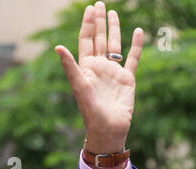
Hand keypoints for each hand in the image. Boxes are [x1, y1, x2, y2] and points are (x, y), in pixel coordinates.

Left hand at [55, 2, 143, 153]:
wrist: (107, 129)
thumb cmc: (90, 110)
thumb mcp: (79, 86)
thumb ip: (70, 66)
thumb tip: (56, 47)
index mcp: (86, 68)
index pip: (86, 41)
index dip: (87, 25)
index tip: (89, 9)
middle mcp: (99, 67)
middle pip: (99, 39)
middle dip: (98, 22)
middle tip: (99, 4)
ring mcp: (114, 72)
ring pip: (114, 45)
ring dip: (114, 29)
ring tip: (113, 13)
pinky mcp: (128, 78)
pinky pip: (133, 58)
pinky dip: (136, 45)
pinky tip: (138, 31)